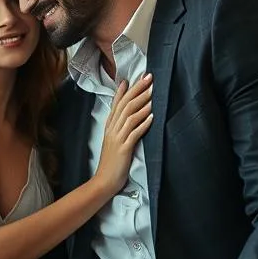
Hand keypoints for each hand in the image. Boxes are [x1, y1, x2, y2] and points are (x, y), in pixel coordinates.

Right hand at [94, 74, 153, 195]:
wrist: (104, 181)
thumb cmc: (111, 162)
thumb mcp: (114, 141)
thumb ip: (120, 127)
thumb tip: (130, 114)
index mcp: (109, 126)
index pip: (117, 103)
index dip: (125, 90)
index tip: (134, 77)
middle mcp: (112, 129)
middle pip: (125, 105)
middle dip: (138, 90)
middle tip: (149, 78)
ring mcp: (117, 138)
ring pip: (130, 115)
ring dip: (143, 103)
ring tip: (153, 92)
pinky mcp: (124, 148)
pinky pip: (134, 132)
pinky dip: (144, 123)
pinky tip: (152, 116)